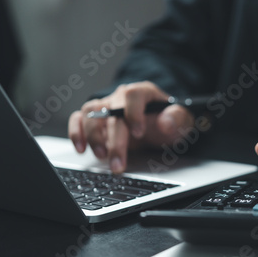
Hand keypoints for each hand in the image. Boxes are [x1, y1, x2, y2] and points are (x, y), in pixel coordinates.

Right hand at [68, 81, 194, 172]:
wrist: (159, 126)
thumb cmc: (169, 121)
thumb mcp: (181, 121)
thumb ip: (177, 119)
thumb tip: (166, 122)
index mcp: (144, 93)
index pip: (133, 94)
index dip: (134, 113)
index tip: (139, 133)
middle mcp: (121, 97)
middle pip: (111, 112)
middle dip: (115, 141)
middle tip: (118, 163)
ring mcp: (105, 106)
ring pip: (90, 113)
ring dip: (93, 136)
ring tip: (102, 156)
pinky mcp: (94, 119)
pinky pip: (78, 119)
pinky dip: (76, 132)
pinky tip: (81, 148)